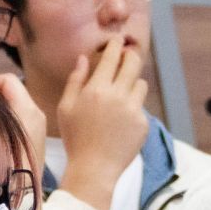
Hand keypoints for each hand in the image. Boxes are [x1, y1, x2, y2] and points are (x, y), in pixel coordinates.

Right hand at [0, 72, 47, 170]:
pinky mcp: (36, 138)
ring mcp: (38, 126)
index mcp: (29, 109)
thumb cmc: (6, 163)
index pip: (8, 80)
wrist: (25, 194)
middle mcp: (37, 114)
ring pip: (16, 104)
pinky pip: (20, 117)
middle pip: (13, 90)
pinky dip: (6, 118)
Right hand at [56, 39, 149, 209]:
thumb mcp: (66, 108)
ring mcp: (133, 110)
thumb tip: (83, 58)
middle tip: (126, 57)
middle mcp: (117, 96)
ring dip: (132, 84)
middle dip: (130, 56)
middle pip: (133, 63)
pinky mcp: (143, 123)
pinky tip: (121, 121)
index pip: (112, 57)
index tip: (116, 41)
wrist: (94, 168)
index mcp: (96, 89)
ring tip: (120, 95)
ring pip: (141, 83)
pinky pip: (142, 106)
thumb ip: (75, 80)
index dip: (115, 46)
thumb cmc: (75, 138)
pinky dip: (133, 108)